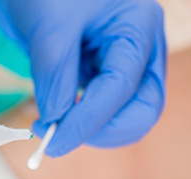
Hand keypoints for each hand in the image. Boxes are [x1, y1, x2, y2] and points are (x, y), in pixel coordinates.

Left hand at [0, 0, 166, 156]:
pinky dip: (84, 118)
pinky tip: (58, 115)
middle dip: (103, 129)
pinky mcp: (107, 72)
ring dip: (94, 128)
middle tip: (59, 138)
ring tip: (53, 124)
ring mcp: (128, 61)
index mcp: (139, 26)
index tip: (54, 141)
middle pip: (142, 107)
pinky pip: (107, 106)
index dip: (89, 120)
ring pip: (128, 112)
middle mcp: (142, 46)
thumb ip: (55, 77)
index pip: (122, 87)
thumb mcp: (48, 30)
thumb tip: (56, 122)